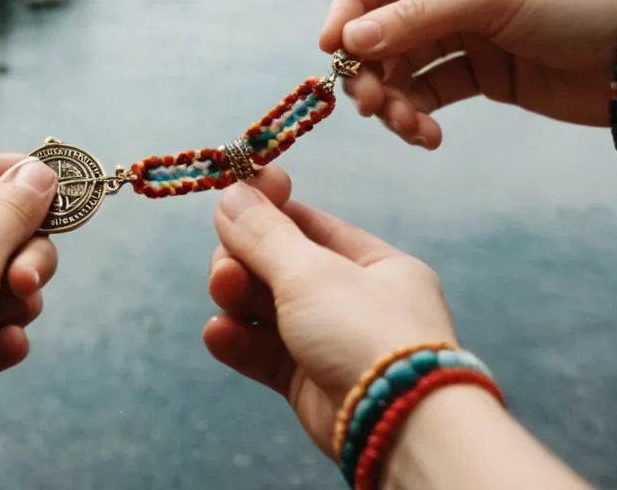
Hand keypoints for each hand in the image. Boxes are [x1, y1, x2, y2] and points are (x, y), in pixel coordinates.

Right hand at [202, 168, 459, 457]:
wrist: (397, 424)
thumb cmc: (367, 333)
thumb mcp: (312, 272)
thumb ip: (265, 234)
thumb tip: (232, 192)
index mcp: (375, 264)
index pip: (309, 225)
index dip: (269, 210)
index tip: (234, 196)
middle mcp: (354, 302)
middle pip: (280, 267)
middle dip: (244, 262)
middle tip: (225, 269)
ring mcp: (330, 344)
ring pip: (267, 310)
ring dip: (237, 299)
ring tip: (224, 297)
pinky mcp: (308, 384)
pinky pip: (264, 352)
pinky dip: (239, 341)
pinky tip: (219, 333)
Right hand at [319, 0, 616, 148]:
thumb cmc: (576, 3)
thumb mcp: (492, 0)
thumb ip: (416, 18)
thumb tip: (348, 39)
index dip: (349, 9)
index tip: (333, 51)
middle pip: (382, 28)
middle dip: (371, 68)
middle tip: (372, 105)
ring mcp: (466, 33)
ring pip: (403, 66)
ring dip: (394, 100)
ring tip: (410, 128)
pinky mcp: (482, 76)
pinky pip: (430, 94)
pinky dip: (420, 116)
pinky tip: (429, 137)